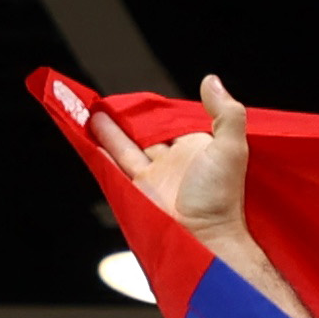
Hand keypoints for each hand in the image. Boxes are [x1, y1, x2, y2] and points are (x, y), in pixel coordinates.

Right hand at [89, 73, 258, 255]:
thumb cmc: (220, 195)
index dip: (158, 109)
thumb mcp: (231, 149)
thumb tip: (211, 80)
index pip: (174, 121)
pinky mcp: (138, 187)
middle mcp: (176, 159)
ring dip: (109, 128)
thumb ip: (226, 114)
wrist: (203, 237)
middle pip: (147, 131)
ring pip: (127, 144)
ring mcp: (156, 174)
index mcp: (198, 147)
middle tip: (108, 100)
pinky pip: (116, 162)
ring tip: (92, 109)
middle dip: (130, 117)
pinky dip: (101, 148)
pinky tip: (87, 133)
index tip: (140, 97)